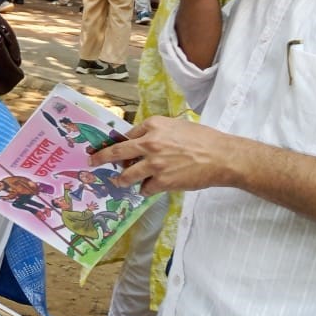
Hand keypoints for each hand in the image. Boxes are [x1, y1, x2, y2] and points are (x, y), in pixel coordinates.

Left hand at [89, 116, 235, 195]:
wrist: (223, 156)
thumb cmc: (203, 139)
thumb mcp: (176, 126)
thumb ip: (155, 133)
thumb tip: (139, 143)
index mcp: (153, 126)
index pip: (127, 136)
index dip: (118, 144)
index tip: (106, 149)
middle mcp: (149, 143)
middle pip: (116, 153)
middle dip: (101, 158)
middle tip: (92, 162)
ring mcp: (154, 164)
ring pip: (126, 175)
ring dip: (122, 180)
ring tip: (120, 181)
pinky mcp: (162, 181)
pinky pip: (145, 188)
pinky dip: (146, 189)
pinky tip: (152, 187)